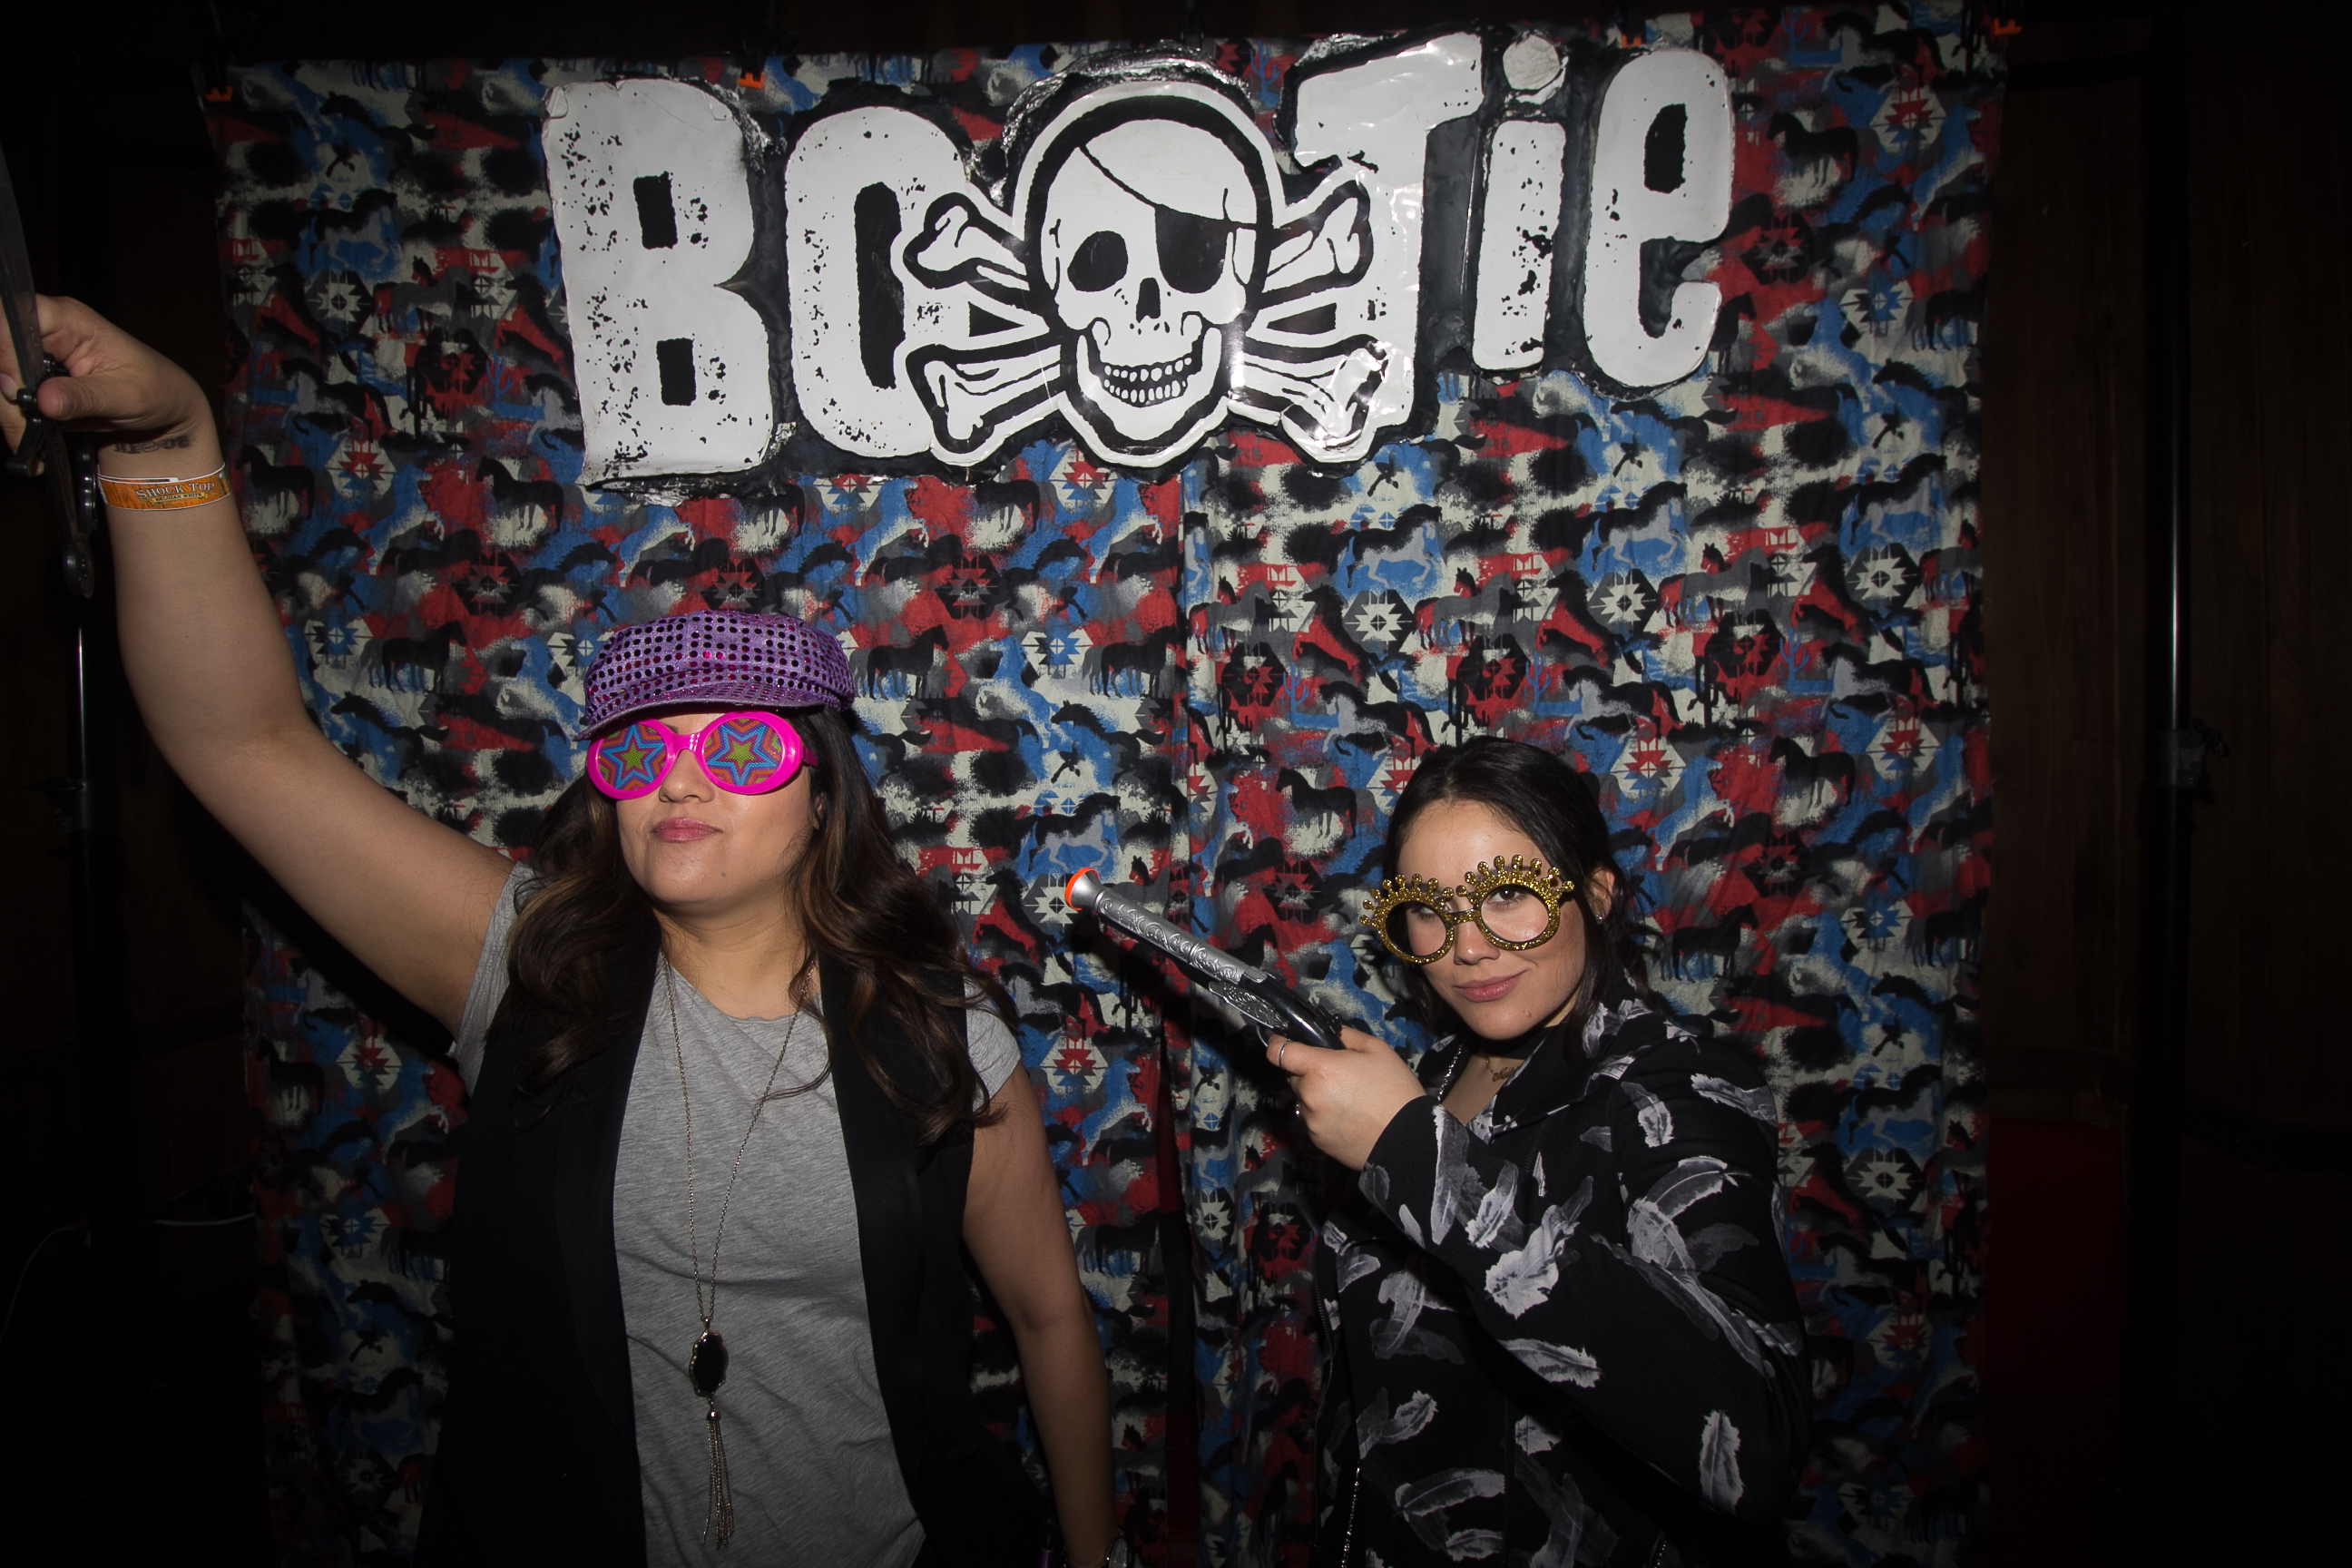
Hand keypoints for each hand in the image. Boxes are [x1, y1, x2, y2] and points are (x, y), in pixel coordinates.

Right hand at [0, 295, 212, 462]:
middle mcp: (44, 332)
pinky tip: (32, 450)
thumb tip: (44, 400)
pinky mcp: (30, 382)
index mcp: (68, 319)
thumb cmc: (155, 389)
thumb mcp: (127, 396)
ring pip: (0, 384)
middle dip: (7, 397)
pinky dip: (14, 426)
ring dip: (10, 418)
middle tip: (25, 430)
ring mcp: (33, 358)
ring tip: (33, 452)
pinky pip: (8, 401)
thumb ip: (85, 396)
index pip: (13, 317)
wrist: (162, 410)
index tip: (16, 389)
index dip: (5, 349)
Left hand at [1265, 1024, 1427, 1169]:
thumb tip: (1330, 1032)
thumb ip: (1347, 1036)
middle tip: (1340, 1076)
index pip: (1280, 1052)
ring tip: (1349, 1101)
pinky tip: (1349, 1118)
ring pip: (1304, 1100)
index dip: (1278, 1044)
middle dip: (1310, 1073)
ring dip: (1317, 1097)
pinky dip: (1324, 1117)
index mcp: (1321, 1068)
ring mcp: (1311, 1121)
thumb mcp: (1378, 1051)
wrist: (1407, 1140)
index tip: (1281, 1042)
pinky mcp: (1317, 1141)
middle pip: (1295, 1077)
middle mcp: (1310, 1095)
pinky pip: (1313, 1121)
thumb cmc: (1395, 1093)